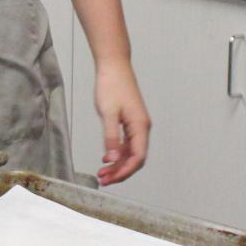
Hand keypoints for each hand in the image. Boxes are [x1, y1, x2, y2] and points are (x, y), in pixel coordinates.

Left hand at [91, 61, 149, 184]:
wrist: (114, 66)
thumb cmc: (111, 85)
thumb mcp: (108, 113)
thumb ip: (111, 137)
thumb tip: (113, 158)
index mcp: (140, 126)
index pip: (138, 157)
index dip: (125, 171)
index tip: (111, 179)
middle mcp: (142, 127)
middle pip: (135, 158)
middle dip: (120, 171)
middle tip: (103, 180)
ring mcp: (137, 125)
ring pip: (131, 152)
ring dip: (118, 164)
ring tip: (102, 173)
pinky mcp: (130, 121)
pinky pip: (127, 143)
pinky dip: (118, 153)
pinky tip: (106, 159)